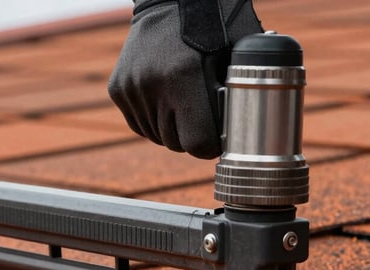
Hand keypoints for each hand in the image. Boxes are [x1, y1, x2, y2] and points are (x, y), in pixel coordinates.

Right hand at [108, 0, 262, 158]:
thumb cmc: (215, 25)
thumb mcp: (237, 55)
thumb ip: (240, 94)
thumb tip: (250, 131)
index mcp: (183, 77)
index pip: (196, 143)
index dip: (211, 145)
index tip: (218, 137)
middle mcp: (152, 84)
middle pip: (175, 144)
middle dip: (192, 137)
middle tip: (204, 119)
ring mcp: (131, 87)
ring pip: (156, 137)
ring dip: (172, 129)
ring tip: (185, 107)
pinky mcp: (118, 88)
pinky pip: (139, 124)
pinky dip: (154, 121)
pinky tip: (167, 102)